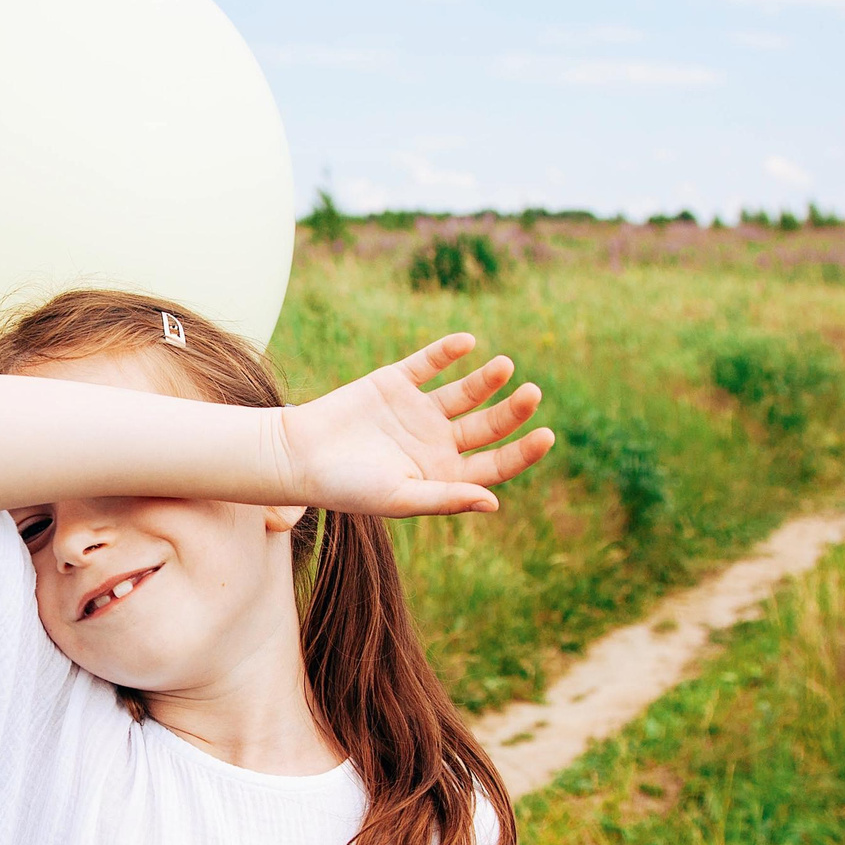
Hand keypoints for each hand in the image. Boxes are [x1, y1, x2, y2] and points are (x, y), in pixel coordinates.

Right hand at [276, 334, 552, 517]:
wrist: (298, 455)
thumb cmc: (347, 487)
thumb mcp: (400, 497)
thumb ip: (447, 496)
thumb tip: (494, 501)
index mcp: (444, 473)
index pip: (495, 463)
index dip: (522, 451)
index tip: (545, 436)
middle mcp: (437, 441)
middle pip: (487, 425)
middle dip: (512, 411)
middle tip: (532, 394)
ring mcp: (418, 410)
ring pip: (465, 392)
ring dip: (487, 379)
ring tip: (505, 367)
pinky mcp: (395, 382)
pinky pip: (428, 363)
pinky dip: (447, 351)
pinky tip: (466, 343)